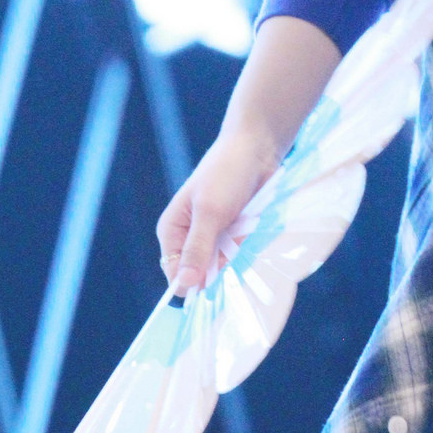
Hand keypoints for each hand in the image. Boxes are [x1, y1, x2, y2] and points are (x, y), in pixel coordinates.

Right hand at [155, 128, 280, 292]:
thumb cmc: (227, 173)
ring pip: (225, 266)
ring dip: (239, 258)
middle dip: (221, 269)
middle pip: (201, 273)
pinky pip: (241, 255)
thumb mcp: (210, 211)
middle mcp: (191, 238)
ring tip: (247, 235)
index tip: (215, 285)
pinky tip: (256, 233)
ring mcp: (216, 236)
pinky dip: (250, 249)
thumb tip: (184, 285)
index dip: (193, 284)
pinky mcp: (236, 233)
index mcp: (173, 231)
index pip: (176, 274)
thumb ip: (198, 248)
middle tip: (236, 252)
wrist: (258, 147)